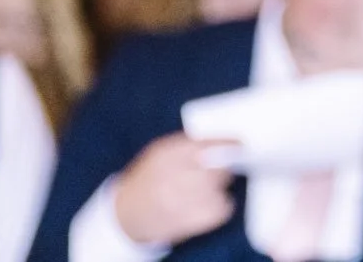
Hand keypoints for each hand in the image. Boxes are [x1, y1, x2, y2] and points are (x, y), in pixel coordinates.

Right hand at [112, 134, 236, 245]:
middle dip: (223, 167)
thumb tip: (219, 139)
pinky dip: (220, 206)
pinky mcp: (187, 223)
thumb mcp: (157, 154)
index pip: (204, 145)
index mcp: (165, 156)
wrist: (124, 217)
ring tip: (207, 188)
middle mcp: (171, 178)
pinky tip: (209, 204)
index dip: (225, 143)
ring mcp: (179, 203)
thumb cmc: (146, 181)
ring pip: (219, 188)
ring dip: (219, 186)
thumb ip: (185, 145)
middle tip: (220, 168)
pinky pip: (219, 210)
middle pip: (216, 167)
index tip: (238, 143)